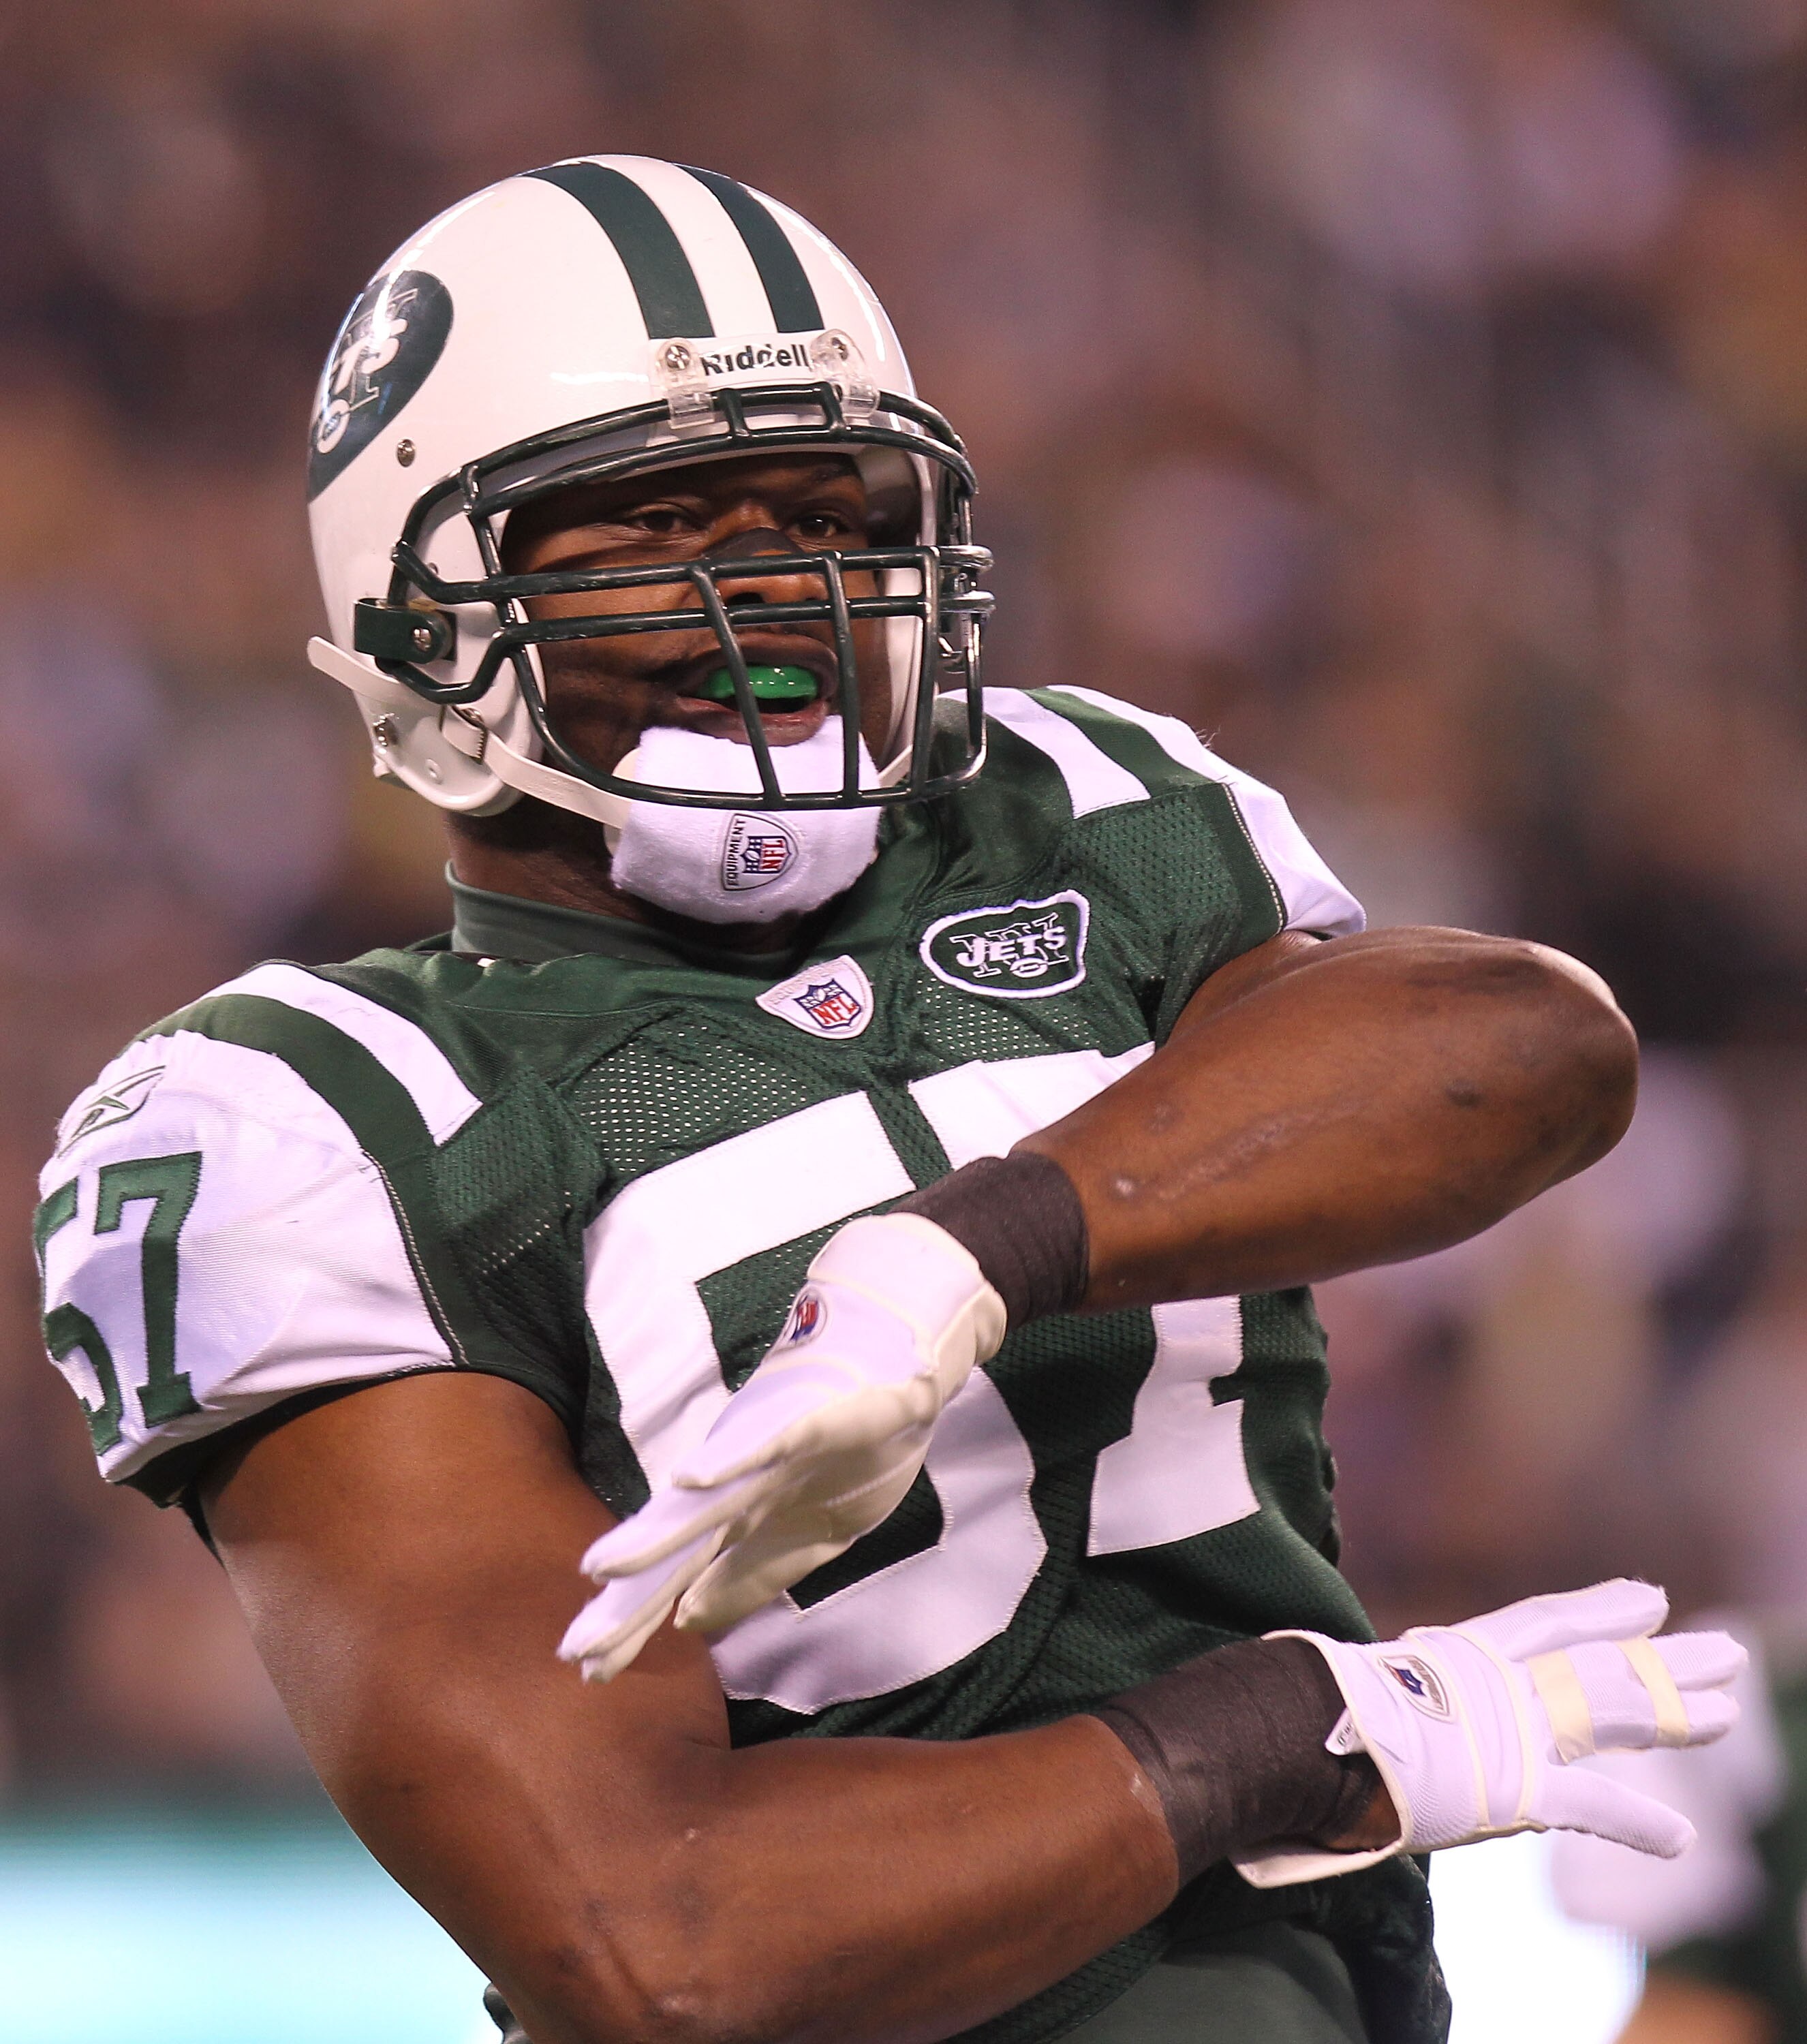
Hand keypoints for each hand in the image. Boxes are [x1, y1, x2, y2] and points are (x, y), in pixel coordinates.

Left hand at [559, 1213, 1005, 1682]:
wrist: (902, 1360)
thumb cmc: (855, 1446)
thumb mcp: (814, 1534)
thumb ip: (753, 1573)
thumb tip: (686, 1622)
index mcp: (741, 1515)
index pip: (677, 1577)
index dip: (636, 1622)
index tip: (586, 1671)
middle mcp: (740, 1485)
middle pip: (676, 1549)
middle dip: (631, 1598)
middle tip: (576, 1650)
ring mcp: (769, 1451)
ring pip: (705, 1501)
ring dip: (658, 1535)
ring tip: (604, 1569)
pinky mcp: (810, 1419)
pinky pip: (768, 1444)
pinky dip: (731, 1462)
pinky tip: (692, 1481)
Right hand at [1237, 1579, 1744, 1886]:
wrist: (1301, 1733)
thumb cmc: (1311, 1708)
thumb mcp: (1361, 1684)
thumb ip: (1386, 1688)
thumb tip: (1346, 1682)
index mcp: (1462, 1654)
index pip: (1545, 1620)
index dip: (1600, 1607)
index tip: (1649, 1596)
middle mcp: (1498, 1682)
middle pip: (1599, 1663)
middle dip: (1664, 1659)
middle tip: (1725, 1652)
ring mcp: (1511, 1728)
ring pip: (1610, 1712)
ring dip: (1673, 1713)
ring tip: (1728, 1714)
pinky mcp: (1513, 1785)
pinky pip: (1589, 1803)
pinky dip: (1637, 1822)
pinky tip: (1681, 1840)